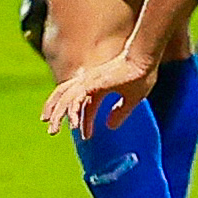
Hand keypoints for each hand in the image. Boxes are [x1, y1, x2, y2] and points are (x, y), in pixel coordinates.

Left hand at [44, 50, 158, 138]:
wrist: (145, 60)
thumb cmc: (142, 75)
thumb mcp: (132, 99)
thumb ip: (121, 112)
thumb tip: (110, 127)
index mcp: (98, 84)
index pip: (84, 102)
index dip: (83, 120)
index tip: (85, 136)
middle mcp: (89, 81)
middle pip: (65, 96)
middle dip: (56, 112)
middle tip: (51, 130)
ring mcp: (88, 80)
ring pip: (65, 97)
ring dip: (57, 114)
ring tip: (52, 130)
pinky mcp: (91, 82)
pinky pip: (75, 98)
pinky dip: (72, 111)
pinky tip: (74, 124)